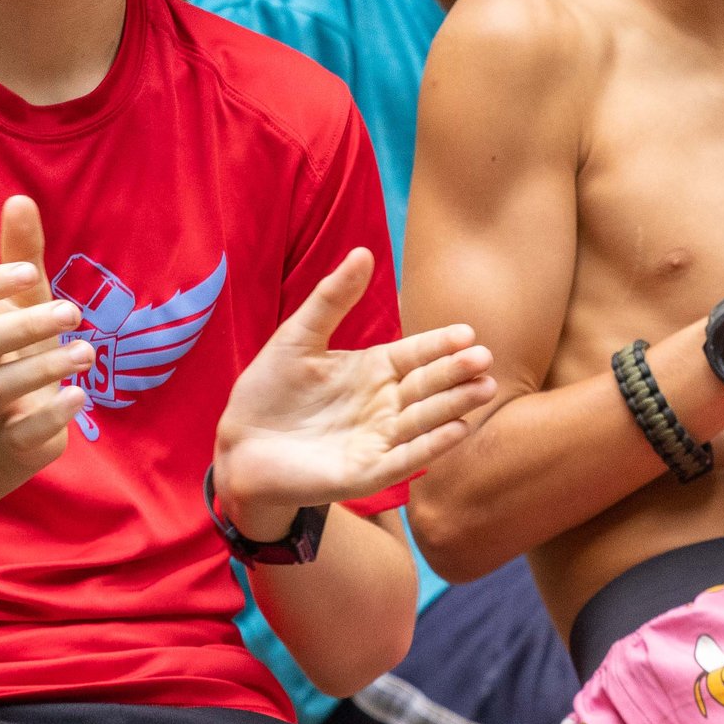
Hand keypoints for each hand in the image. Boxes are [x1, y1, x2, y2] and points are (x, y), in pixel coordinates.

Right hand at [0, 196, 95, 479]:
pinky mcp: (14, 438)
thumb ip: (22, 254)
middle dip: (25, 325)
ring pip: (3, 386)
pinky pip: (24, 430)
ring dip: (46, 368)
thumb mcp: (23, 302)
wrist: (3, 432)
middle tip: (73, 313)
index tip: (26, 271)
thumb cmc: (17, 350)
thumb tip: (19, 199)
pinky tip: (80, 398)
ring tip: (86, 353)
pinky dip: (51, 416)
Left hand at [212, 248, 494, 542]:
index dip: (440, 344)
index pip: (415, 354)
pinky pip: (405, 458)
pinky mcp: (366, 472)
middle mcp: (382, 404)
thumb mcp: (298, 337)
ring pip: (424, 420)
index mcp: (372, 370)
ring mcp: (377, 439)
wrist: (239, 444)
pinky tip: (457, 430)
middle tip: (484, 358)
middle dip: (456, 373)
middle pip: (427, 385)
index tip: (467, 332)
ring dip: (455, 406)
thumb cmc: (270, 389)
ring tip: (484, 389)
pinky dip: (432, 445)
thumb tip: (363, 251)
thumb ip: (332, 298)